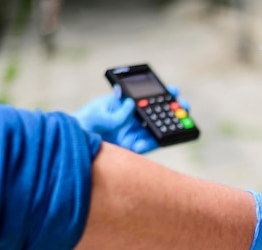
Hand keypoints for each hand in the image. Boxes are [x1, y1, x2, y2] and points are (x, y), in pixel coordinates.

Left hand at [72, 85, 190, 153]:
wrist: (77, 142)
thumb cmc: (86, 121)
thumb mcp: (99, 111)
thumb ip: (116, 111)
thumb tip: (130, 105)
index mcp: (129, 106)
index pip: (149, 98)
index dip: (163, 94)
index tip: (173, 89)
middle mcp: (136, 120)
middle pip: (159, 114)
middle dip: (174, 110)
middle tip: (184, 105)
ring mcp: (137, 134)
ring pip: (158, 130)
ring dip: (169, 126)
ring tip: (177, 123)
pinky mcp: (135, 149)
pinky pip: (148, 145)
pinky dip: (150, 143)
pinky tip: (147, 140)